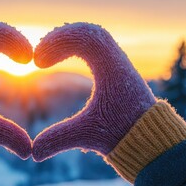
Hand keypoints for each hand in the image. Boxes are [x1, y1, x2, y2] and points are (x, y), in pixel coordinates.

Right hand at [32, 23, 155, 161]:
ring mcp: (117, 64)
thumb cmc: (124, 134)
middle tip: (39, 54)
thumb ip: (59, 139)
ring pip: (92, 36)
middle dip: (59, 38)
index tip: (39, 62)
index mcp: (112, 69)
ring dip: (68, 41)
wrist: (152, 139)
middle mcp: (117, 61)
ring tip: (46, 53)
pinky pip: (95, 46)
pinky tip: (61, 55)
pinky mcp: (115, 70)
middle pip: (88, 31)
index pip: (85, 38)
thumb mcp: (88, 134)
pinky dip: (76, 46)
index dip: (56, 42)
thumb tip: (34, 153)